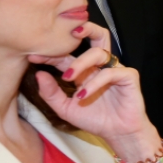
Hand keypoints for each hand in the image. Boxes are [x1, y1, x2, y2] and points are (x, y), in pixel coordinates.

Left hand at [30, 22, 155, 153]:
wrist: (117, 134)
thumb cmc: (95, 120)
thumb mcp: (65, 109)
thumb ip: (51, 94)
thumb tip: (39, 74)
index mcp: (85, 71)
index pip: (67, 55)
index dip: (51, 54)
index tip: (33, 57)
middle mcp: (100, 66)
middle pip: (98, 36)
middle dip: (86, 29)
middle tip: (69, 33)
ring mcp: (115, 69)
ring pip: (100, 52)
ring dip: (81, 62)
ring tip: (68, 78)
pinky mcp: (128, 77)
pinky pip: (110, 72)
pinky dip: (94, 83)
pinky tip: (83, 95)